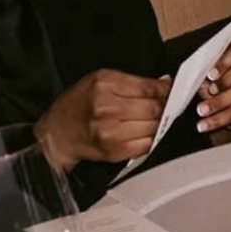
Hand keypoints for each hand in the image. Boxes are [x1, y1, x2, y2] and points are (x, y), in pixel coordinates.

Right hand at [35, 70, 170, 169]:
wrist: (57, 133)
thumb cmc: (78, 103)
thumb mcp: (98, 79)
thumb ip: (129, 81)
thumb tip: (161, 85)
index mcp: (104, 85)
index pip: (148, 88)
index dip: (166, 90)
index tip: (173, 89)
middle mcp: (108, 108)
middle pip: (153, 109)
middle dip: (167, 106)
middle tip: (172, 104)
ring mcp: (111, 133)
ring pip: (153, 128)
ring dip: (161, 123)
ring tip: (161, 117)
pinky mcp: (114, 152)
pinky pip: (145, 145)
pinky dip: (152, 138)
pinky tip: (149, 131)